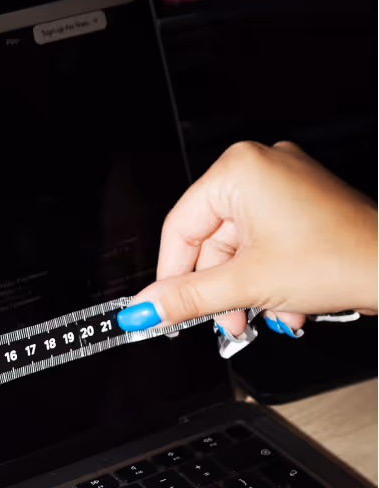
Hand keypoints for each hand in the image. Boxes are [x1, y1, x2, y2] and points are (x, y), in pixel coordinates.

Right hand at [117, 141, 377, 337]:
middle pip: (211, 240)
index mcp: (240, 170)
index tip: (162, 305)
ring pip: (239, 247)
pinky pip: (263, 242)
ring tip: (258, 317)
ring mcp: (285, 184)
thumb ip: (186, 297)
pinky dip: (266, 276)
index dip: (171, 273)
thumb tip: (144, 309)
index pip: (181, 227)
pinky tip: (282, 302)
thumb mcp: (247, 285)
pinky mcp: (302, 203)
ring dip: (244, 289)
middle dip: (218, 288)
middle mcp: (261, 167)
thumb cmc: (344, 259)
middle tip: (221, 320)